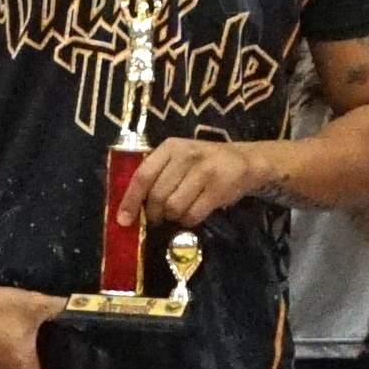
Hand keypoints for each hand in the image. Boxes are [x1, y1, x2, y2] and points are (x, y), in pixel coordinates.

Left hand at [133, 134, 274, 222]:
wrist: (245, 160)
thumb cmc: (204, 162)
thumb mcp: (178, 158)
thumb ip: (157, 175)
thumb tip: (131, 208)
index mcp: (170, 147)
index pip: (143, 176)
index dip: (130, 200)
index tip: (123, 220)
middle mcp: (186, 155)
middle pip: (157, 196)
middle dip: (154, 213)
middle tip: (158, 218)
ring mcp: (204, 171)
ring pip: (173, 208)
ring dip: (173, 217)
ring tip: (179, 212)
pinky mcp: (219, 188)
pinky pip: (193, 215)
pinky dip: (189, 221)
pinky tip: (193, 214)